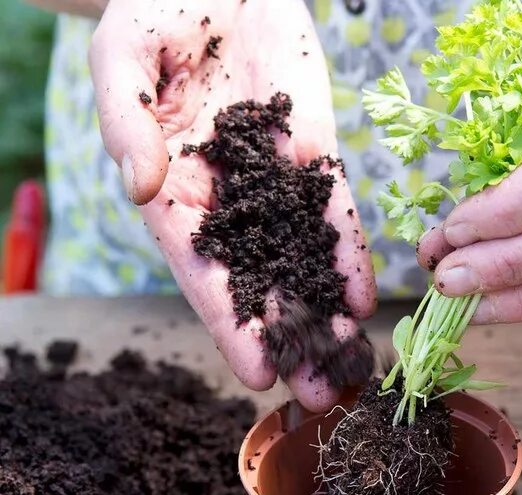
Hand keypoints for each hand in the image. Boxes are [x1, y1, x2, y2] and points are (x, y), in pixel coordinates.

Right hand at [90, 0, 376, 409]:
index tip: (258, 372)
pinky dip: (348, 256)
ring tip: (354, 364)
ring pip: (303, 261)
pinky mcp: (314, 158)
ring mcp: (274, 184)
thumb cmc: (155, 11)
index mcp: (173, 193)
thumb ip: (128, 123)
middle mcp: (227, 203)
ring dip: (327, 314)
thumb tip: (142, 187)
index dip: (230, 325)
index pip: (204, 274)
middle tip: (321, 396)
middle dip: (291, 339)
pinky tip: (366, 298)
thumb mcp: (124, 57)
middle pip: (261, 284)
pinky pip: (334, 214)